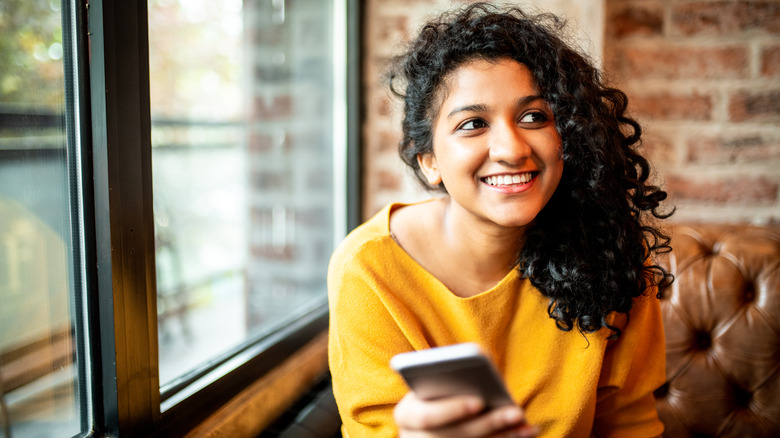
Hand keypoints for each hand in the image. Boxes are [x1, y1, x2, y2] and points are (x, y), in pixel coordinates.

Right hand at [394, 392, 537, 437]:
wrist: (424, 425)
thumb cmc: (428, 394)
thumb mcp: (428, 384)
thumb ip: (444, 378)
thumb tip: (480, 366)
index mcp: (406, 415)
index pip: (427, 416)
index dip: (452, 410)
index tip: (479, 401)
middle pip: (457, 436)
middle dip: (489, 423)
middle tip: (516, 411)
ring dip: (505, 435)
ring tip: (527, 422)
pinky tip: (527, 431)